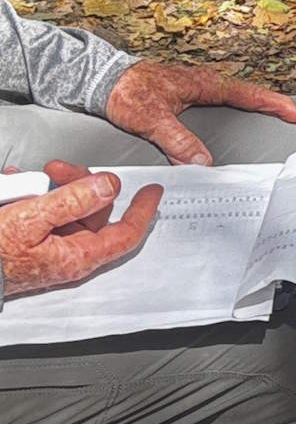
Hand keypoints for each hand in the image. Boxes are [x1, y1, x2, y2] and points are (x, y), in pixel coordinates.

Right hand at [0, 159, 161, 296]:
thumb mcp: (32, 219)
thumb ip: (74, 200)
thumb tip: (110, 186)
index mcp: (77, 256)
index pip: (125, 234)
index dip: (143, 211)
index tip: (154, 190)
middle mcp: (67, 254)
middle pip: (93, 211)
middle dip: (79, 182)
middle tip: (57, 167)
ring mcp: (48, 249)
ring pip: (66, 208)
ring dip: (51, 186)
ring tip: (26, 177)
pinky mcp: (30, 242)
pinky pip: (41, 213)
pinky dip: (31, 195)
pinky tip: (14, 186)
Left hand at [104, 61, 295, 166]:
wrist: (103, 80)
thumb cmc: (128, 92)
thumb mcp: (153, 119)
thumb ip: (178, 141)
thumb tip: (202, 162)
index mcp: (204, 84)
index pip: (248, 95)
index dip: (274, 104)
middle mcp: (204, 83)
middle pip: (249, 93)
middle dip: (273, 103)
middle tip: (294, 114)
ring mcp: (196, 86)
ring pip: (235, 95)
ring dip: (256, 103)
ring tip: (272, 113)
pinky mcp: (186, 93)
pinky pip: (220, 100)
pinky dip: (236, 106)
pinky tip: (233, 115)